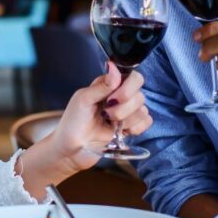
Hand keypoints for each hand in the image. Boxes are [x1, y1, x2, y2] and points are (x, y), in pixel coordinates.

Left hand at [17, 65, 151, 195]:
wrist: (71, 151)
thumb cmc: (72, 124)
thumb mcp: (83, 100)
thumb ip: (102, 85)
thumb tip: (114, 67)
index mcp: (108, 86)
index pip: (132, 77)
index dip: (127, 88)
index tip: (112, 99)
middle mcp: (119, 97)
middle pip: (140, 94)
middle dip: (124, 107)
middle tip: (107, 114)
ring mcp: (126, 113)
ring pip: (143, 109)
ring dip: (127, 119)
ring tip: (110, 124)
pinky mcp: (130, 128)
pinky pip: (146, 122)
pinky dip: (135, 128)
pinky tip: (122, 131)